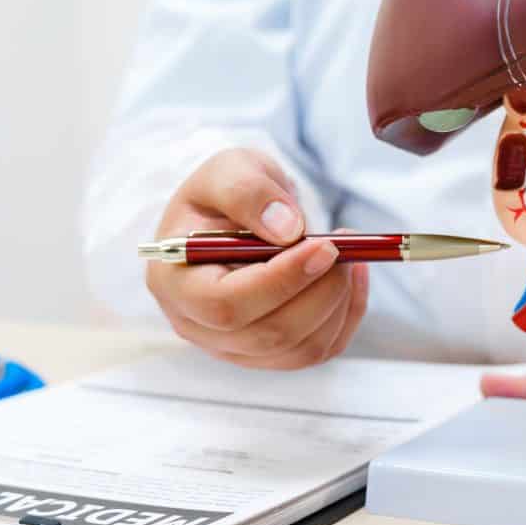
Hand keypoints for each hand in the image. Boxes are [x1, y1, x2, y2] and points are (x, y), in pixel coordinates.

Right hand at [146, 148, 367, 369]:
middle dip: (319, 291)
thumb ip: (247, 191)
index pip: (224, 305)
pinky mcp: (270, 354)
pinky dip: (347, 314)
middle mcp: (197, 325)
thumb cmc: (223, 194)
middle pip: (267, 333)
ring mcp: (234, 347)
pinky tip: (352, 276)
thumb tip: (288, 231)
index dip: (279, 281)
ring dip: (338, 302)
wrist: (234, 215)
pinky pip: (320, 350)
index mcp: (174, 281)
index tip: (324, 247)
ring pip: (301, 349)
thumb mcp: (227, 170)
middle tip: (345, 247)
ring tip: (349, 254)